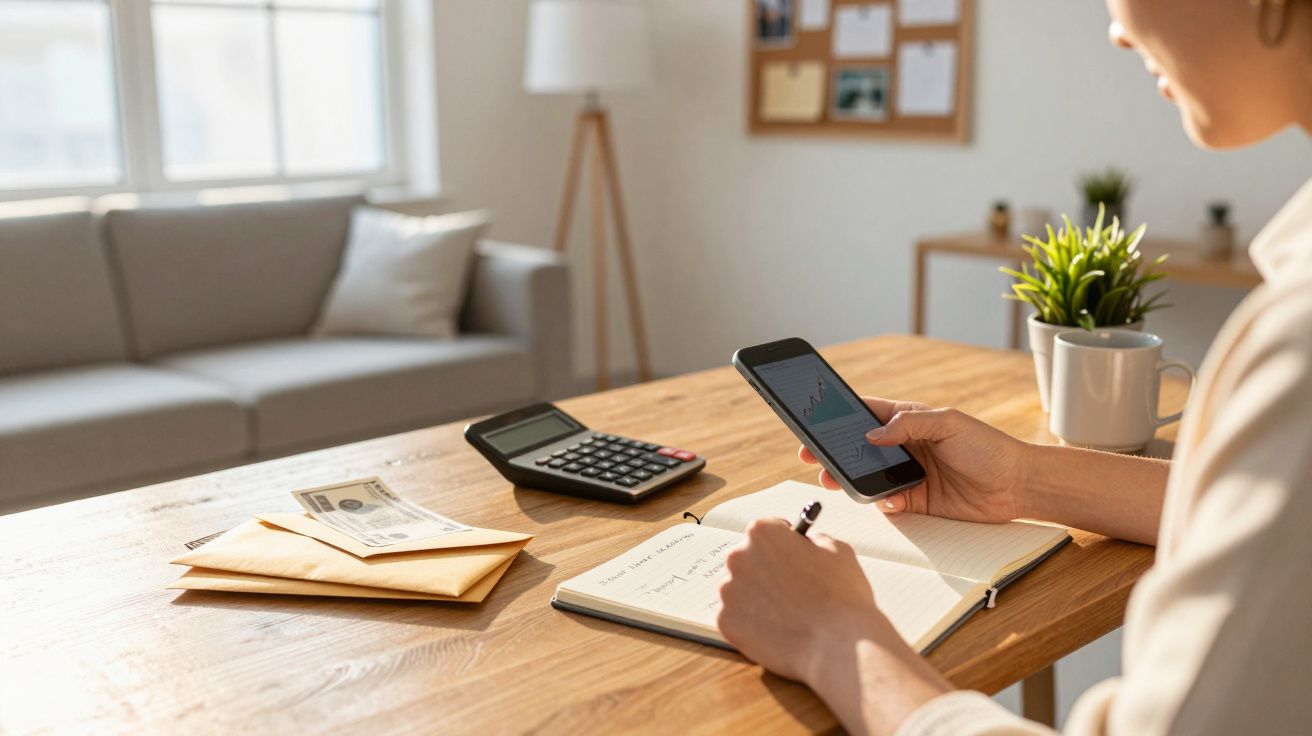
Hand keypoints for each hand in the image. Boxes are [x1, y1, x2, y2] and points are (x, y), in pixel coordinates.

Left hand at [717, 519, 951, 733]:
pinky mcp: (726, 623)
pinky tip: (779, 632)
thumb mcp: (839, 551)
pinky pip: (736, 619)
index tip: (790, 562)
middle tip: (794, 595)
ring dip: (759, 600)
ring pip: (740, 591)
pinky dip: (752, 626)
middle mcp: (739, 556)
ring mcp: (729, 591)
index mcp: (765, 532)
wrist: (841, 645)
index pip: (766, 531)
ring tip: (790, 616)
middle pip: (748, 560)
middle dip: (768, 574)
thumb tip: (807, 539)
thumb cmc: (846, 598)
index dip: (783, 549)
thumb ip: (814, 539)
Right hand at [800, 398, 1030, 522]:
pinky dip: (881, 502)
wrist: (1018, 485)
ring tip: (835, 480)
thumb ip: (908, 424)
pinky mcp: (918, 500)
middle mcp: (906, 446)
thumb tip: (872, 434)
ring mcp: (911, 473)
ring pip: (869, 476)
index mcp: (911, 420)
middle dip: (835, 452)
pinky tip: (884, 500)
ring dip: (850, 479)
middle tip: (813, 457)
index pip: (868, 413)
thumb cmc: (989, 447)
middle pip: (860, 447)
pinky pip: (889, 501)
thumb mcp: (949, 423)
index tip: (816, 422)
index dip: (840, 416)